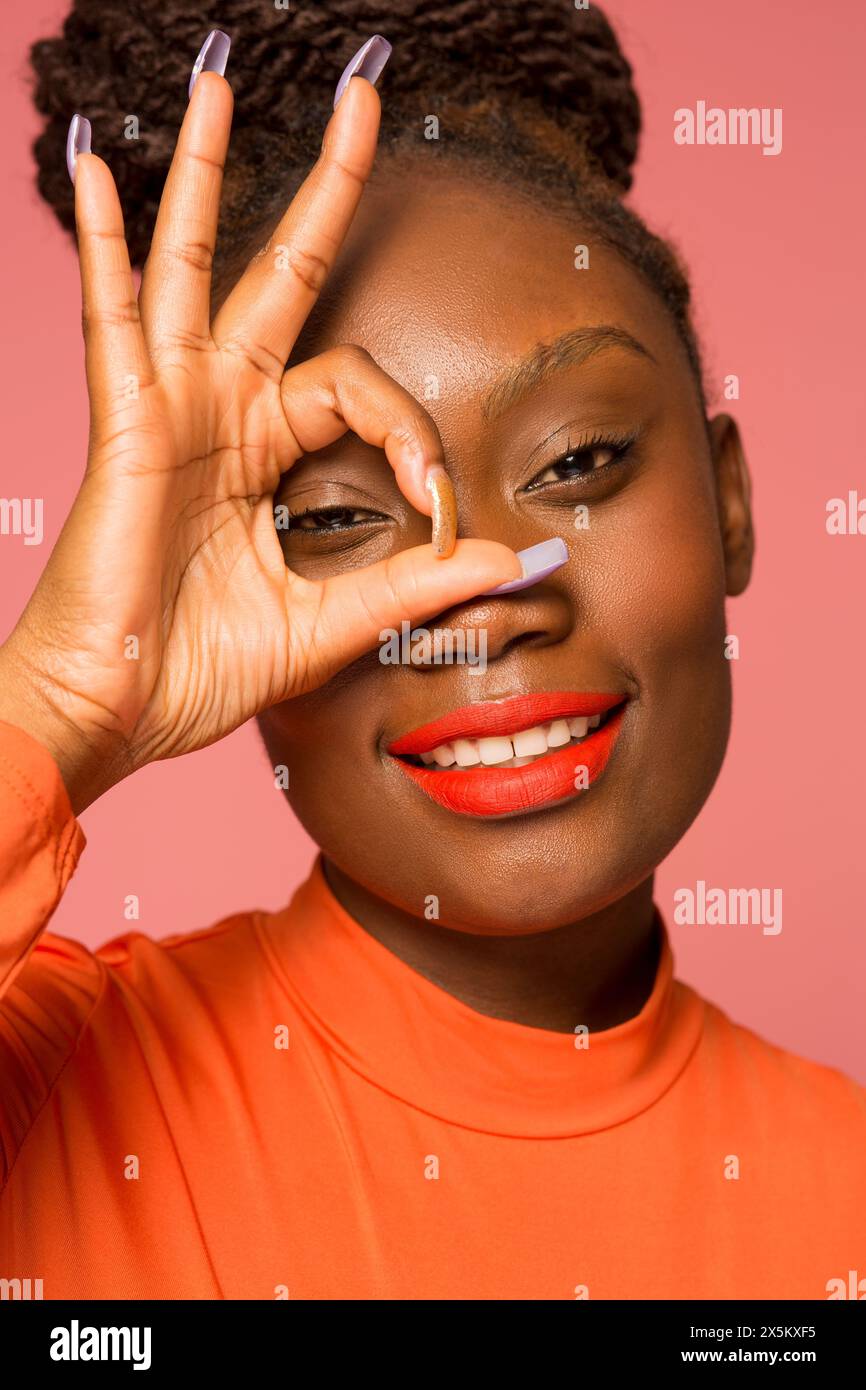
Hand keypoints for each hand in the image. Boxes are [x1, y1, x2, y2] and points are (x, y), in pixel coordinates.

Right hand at [0, 49, 519, 812]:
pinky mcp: (129, 421)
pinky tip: (100, 171)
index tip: (440, 513)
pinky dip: (102, 244)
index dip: (413, 438)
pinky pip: (115, 317)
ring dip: (209, 172)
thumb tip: (518, 561)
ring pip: (195, 264)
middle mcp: (224, 411)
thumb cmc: (205, 669)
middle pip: (284, 273)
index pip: (364, 394)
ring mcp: (173, 405)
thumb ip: (418, 585)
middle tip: (367, 99)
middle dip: (329, 188)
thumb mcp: (333, 622)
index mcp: (270, 454)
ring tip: (220, 81)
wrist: (122, 711)